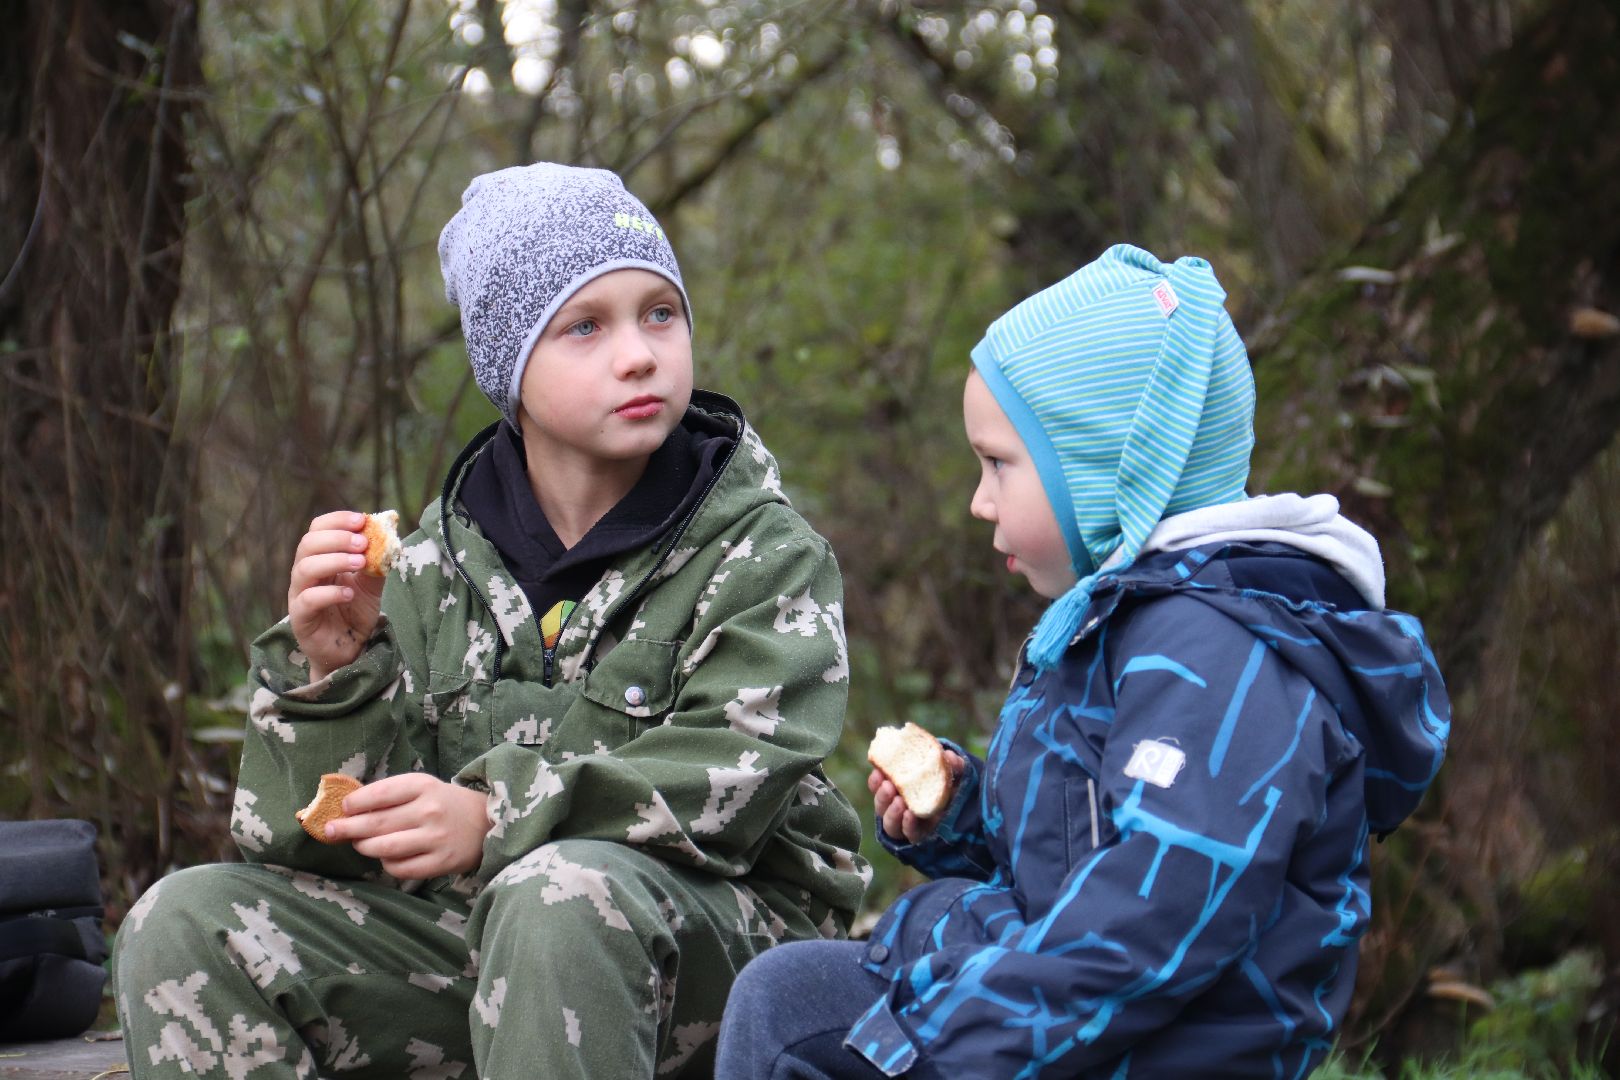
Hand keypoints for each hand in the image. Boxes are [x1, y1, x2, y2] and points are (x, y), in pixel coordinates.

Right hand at [288, 511, 385, 680]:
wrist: (350, 650)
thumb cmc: (356, 612)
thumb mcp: (371, 584)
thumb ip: (377, 562)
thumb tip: (388, 535)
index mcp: (319, 559)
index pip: (317, 529)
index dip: (337, 521)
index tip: (362, 520)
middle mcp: (305, 574)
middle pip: (307, 544)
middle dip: (337, 538)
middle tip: (363, 543)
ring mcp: (299, 596)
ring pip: (304, 569)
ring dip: (334, 560)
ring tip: (360, 562)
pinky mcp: (301, 619)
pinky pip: (308, 600)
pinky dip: (329, 593)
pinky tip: (349, 593)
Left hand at [323, 774, 491, 879]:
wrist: (485, 822)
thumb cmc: (443, 803)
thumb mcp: (422, 787)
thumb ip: (390, 794)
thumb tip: (347, 808)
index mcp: (423, 786)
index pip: (381, 794)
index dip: (356, 803)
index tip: (342, 808)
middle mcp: (429, 811)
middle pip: (377, 823)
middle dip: (347, 828)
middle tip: (329, 831)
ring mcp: (435, 838)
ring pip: (384, 847)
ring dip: (364, 847)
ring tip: (358, 844)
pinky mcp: (440, 862)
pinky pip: (400, 868)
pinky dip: (386, 864)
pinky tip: (386, 857)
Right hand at [868, 750, 964, 844]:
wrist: (966, 807)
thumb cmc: (952, 785)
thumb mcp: (953, 772)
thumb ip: (953, 764)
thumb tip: (948, 755)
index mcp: (899, 790)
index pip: (880, 787)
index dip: (875, 781)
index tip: (878, 771)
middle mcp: (899, 808)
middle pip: (882, 806)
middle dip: (882, 796)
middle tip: (888, 786)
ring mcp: (908, 824)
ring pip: (890, 824)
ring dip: (891, 813)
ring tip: (898, 802)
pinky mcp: (920, 836)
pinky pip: (909, 835)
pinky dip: (908, 826)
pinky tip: (910, 815)